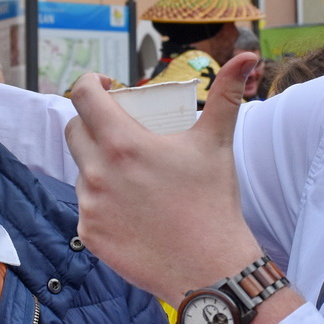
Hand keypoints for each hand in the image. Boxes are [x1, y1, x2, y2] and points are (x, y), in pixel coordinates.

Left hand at [66, 54, 267, 302]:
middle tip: (119, 129)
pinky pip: (87, 206)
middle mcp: (97, 172)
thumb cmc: (213, 202)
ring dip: (97, 164)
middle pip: (75, 130)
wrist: (209, 268)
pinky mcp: (89, 233)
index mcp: (123, 144)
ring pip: (81, 170)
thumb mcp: (216, 143)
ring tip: (131, 175)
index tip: (107, 87)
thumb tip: (248, 55)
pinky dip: (103, 201)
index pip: (84, 97)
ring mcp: (89, 205)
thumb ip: (226, 94)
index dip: (91, 83)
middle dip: (92, 122)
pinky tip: (131, 208)